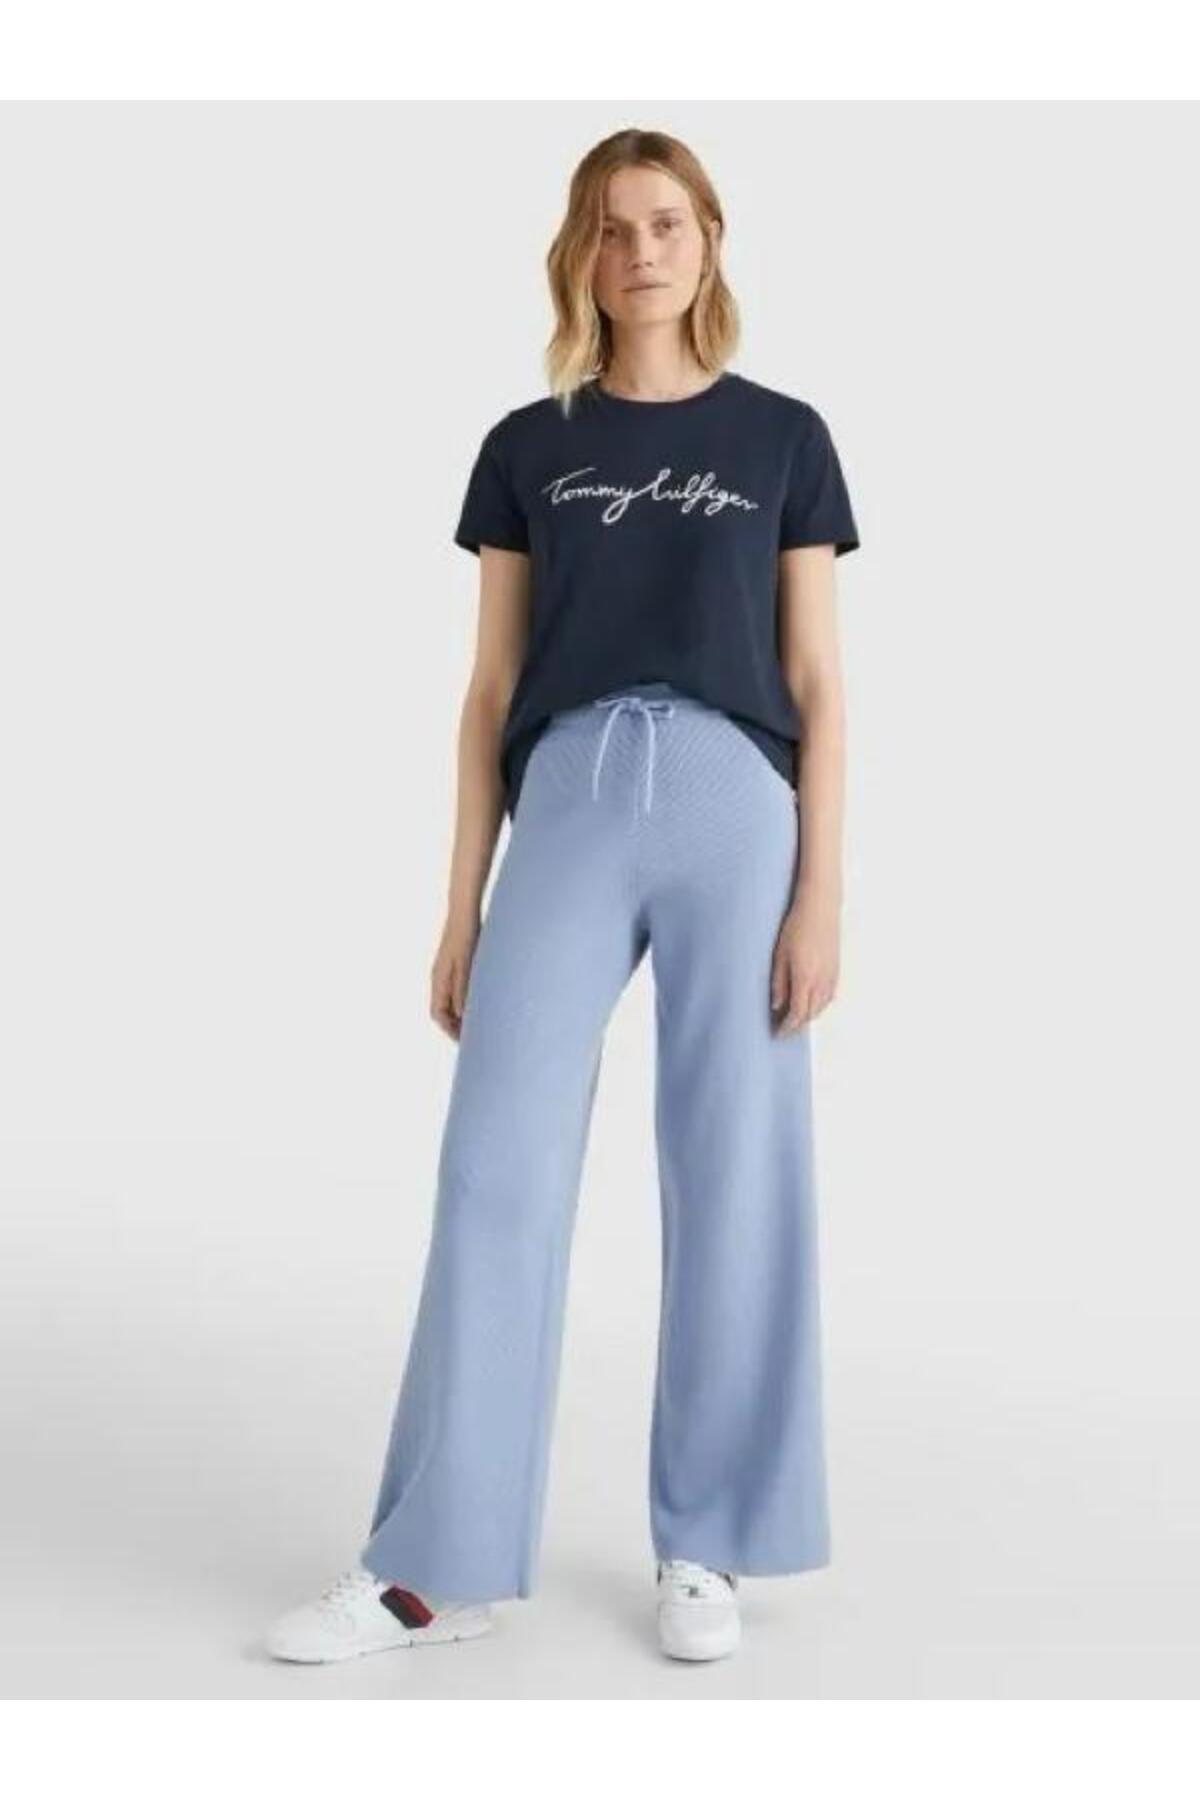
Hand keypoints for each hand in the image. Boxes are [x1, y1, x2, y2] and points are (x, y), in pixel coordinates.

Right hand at [430, 912, 480, 1040]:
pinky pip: (459, 988)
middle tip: (478, 1037)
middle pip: (443, 1010)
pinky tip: (485, 999)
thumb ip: (463, 989)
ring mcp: (448, 969)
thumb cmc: (465, 934)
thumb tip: (461, 1015)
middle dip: (457, 1026)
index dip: (450, 1030)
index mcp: (439, 980)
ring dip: (463, 1013)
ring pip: (451, 1000)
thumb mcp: (466, 964)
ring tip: (483, 1022)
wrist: (464, 908)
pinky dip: (468, 999)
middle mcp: (440, 977)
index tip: (466, 1042)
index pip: (438, 1014)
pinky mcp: (458, 962)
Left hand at [769, 886, 840, 1032]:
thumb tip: (776, 1006)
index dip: (786, 1027)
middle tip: (783, 1029)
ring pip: (821, 1007)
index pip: (796, 1014)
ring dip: (808, 1016)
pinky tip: (811, 1003)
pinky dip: (819, 1006)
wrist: (821, 907)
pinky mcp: (837, 969)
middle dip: (796, 1026)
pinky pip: (829, 997)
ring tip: (795, 1019)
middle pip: (810, 1014)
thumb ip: (778, 983)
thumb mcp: (779, 955)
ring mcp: (832, 976)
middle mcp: (821, 982)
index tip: (777, 1032)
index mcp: (805, 979)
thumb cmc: (797, 926)